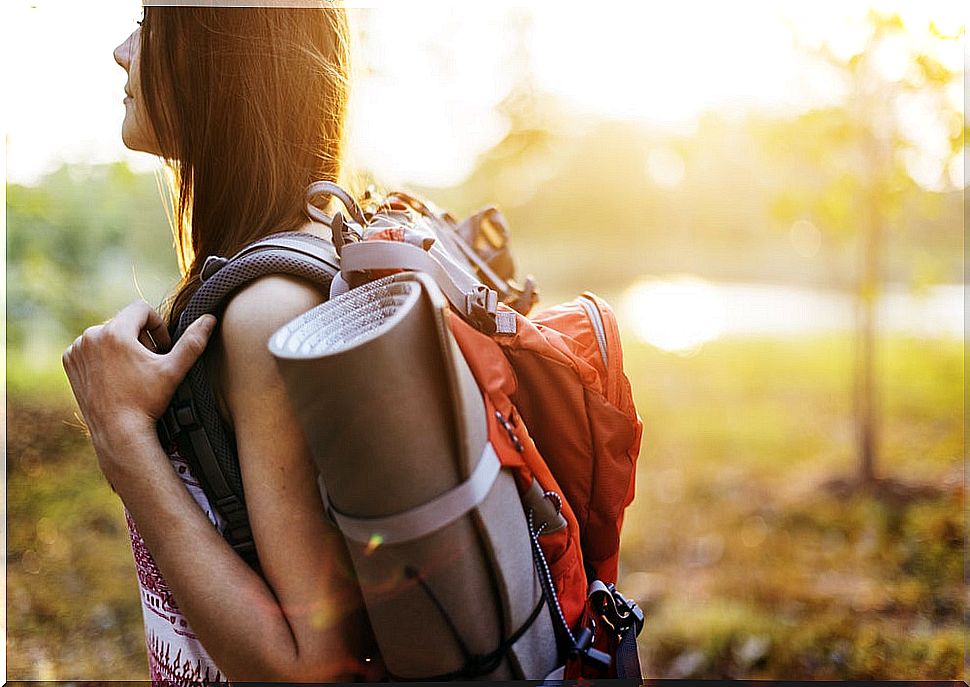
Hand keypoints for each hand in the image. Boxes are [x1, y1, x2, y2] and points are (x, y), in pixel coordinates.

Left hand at [62, 300, 215, 467]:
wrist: (118, 431)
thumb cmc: (147, 400)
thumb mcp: (174, 369)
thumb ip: (192, 342)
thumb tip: (209, 319)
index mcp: (115, 332)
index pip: (141, 309)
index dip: (157, 326)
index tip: (162, 348)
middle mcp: (91, 336)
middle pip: (124, 322)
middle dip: (139, 337)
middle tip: (149, 364)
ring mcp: (78, 349)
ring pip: (107, 334)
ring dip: (121, 345)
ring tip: (132, 371)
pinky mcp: (70, 362)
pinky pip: (90, 347)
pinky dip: (103, 355)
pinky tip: (114, 375)